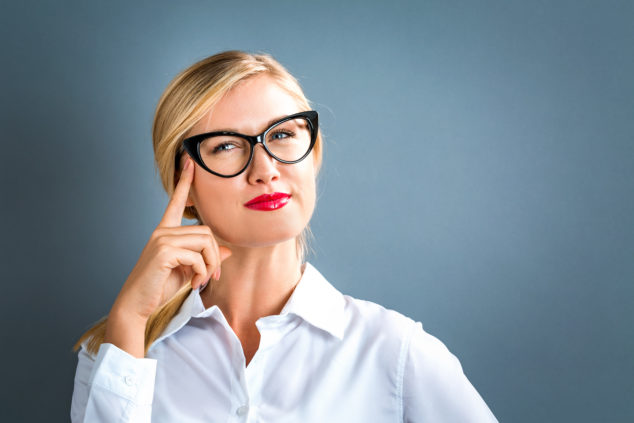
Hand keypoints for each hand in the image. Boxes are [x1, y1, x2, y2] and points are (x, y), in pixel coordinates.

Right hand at [111, 156, 231, 322]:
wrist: (137, 305)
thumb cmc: (159, 287)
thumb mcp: (188, 270)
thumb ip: (205, 258)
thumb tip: (226, 251)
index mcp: (165, 232)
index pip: (176, 202)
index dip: (185, 182)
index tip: (190, 162)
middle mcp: (162, 231)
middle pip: (206, 231)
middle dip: (214, 255)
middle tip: (212, 276)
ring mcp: (162, 240)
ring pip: (205, 242)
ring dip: (210, 265)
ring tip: (201, 281)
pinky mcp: (163, 252)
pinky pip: (198, 256)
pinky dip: (202, 272)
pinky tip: (193, 283)